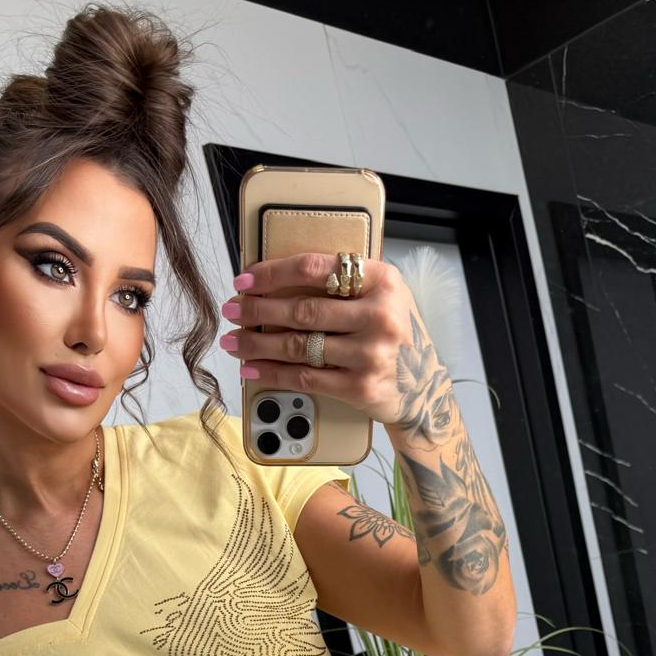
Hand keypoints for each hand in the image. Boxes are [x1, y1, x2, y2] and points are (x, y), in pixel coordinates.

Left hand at [221, 252, 452, 432]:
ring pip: (298, 345)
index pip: (316, 268)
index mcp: (383, 280)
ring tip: (233, 341)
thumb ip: (346, 281)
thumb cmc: (393, 334)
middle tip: (232, 309)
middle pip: (302, 309)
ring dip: (257, 344)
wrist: (423, 386)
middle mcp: (379, 315)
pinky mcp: (359, 387)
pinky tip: (252, 369)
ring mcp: (370, 354)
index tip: (246, 279)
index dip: (273, 273)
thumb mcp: (383, 295)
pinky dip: (272, 373)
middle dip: (258, 310)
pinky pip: (304, 377)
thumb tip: (278, 279)